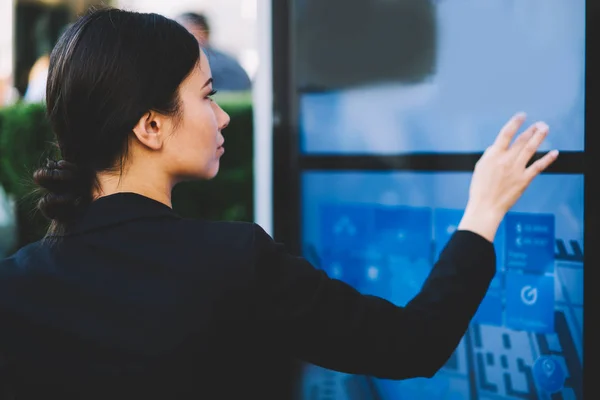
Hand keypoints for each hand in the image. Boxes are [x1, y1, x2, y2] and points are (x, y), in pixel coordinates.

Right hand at [458, 112, 558, 241]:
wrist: (485, 207)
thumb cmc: (480, 189)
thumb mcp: (480, 168)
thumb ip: (489, 155)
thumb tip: (497, 146)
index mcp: (493, 156)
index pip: (506, 134)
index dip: (515, 123)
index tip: (521, 116)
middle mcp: (506, 160)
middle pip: (521, 140)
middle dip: (531, 130)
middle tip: (540, 124)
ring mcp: (516, 170)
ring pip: (531, 149)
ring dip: (539, 137)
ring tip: (545, 128)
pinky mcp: (524, 180)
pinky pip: (538, 167)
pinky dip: (547, 159)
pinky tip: (554, 152)